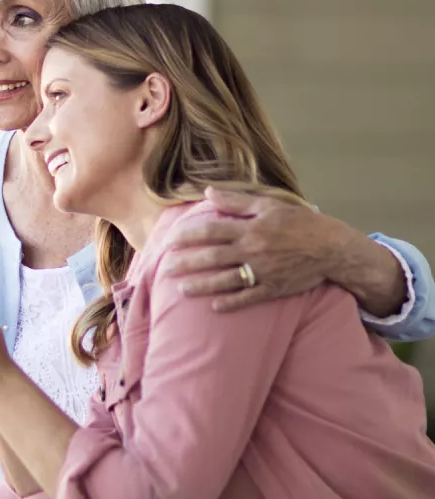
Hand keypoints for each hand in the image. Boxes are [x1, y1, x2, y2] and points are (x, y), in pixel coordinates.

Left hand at [166, 188, 338, 311]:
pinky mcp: (273, 288)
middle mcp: (252, 251)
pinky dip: (231, 303)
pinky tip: (214, 307)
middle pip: (212, 258)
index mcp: (250, 228)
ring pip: (225, 280)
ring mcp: (262, 272)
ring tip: (182, 290)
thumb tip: (208, 192)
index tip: (170, 240)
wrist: (331, 247)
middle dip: (187, 263)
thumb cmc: (299, 222)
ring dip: (202, 285)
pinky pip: (248, 298)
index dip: (188, 236)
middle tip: (167, 267)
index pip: (211, 231)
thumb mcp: (269, 204)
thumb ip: (237, 200)